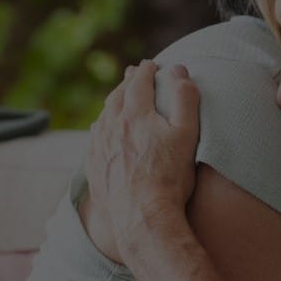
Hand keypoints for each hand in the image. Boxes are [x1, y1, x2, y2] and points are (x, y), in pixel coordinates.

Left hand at [85, 60, 201, 255]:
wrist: (141, 216)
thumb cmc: (169, 177)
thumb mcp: (187, 135)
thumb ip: (185, 100)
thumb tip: (179, 71)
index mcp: (135, 114)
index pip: (139, 83)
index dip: (147, 71)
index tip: (152, 64)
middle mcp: (111, 126)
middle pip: (117, 96)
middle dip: (127, 82)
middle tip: (132, 74)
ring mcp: (99, 146)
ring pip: (103, 115)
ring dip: (112, 102)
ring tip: (118, 98)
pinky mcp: (93, 165)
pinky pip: (94, 137)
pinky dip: (101, 126)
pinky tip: (102, 129)